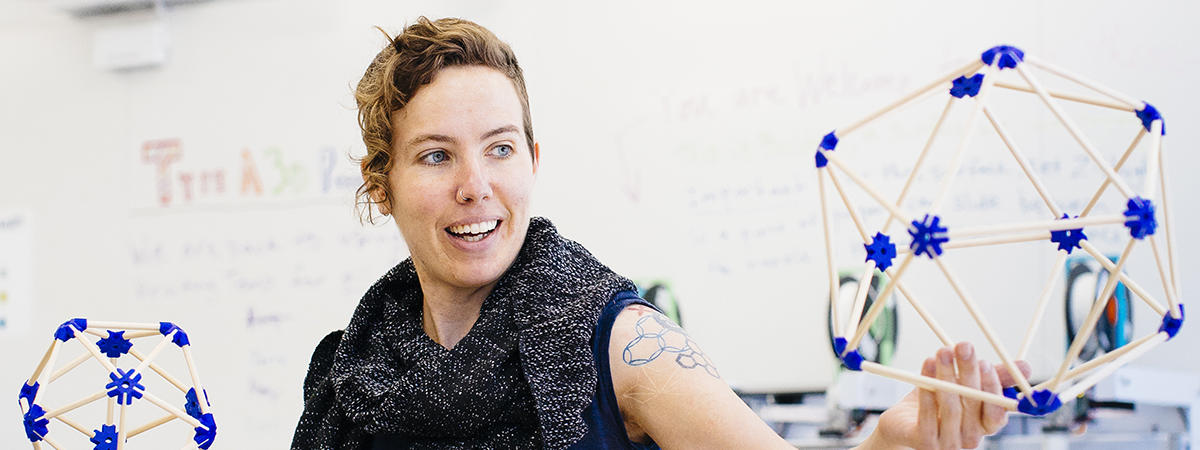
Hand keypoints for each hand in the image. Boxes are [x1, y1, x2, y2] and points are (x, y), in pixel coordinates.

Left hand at [861, 342, 1031, 448]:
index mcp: (985, 426)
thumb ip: (994, 377)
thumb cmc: (939, 402)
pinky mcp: (924, 442)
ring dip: (947, 375)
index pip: (997, 412)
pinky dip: (928, 388)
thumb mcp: (968, 385)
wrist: (903, 423)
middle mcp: (970, 438)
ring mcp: (948, 443)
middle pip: (973, 405)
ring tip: (942, 351)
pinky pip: (928, 414)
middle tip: (963, 347)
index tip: (986, 363)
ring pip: (951, 407)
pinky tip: (927, 367)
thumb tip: (1026, 367)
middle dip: (969, 372)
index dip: (993, 389)